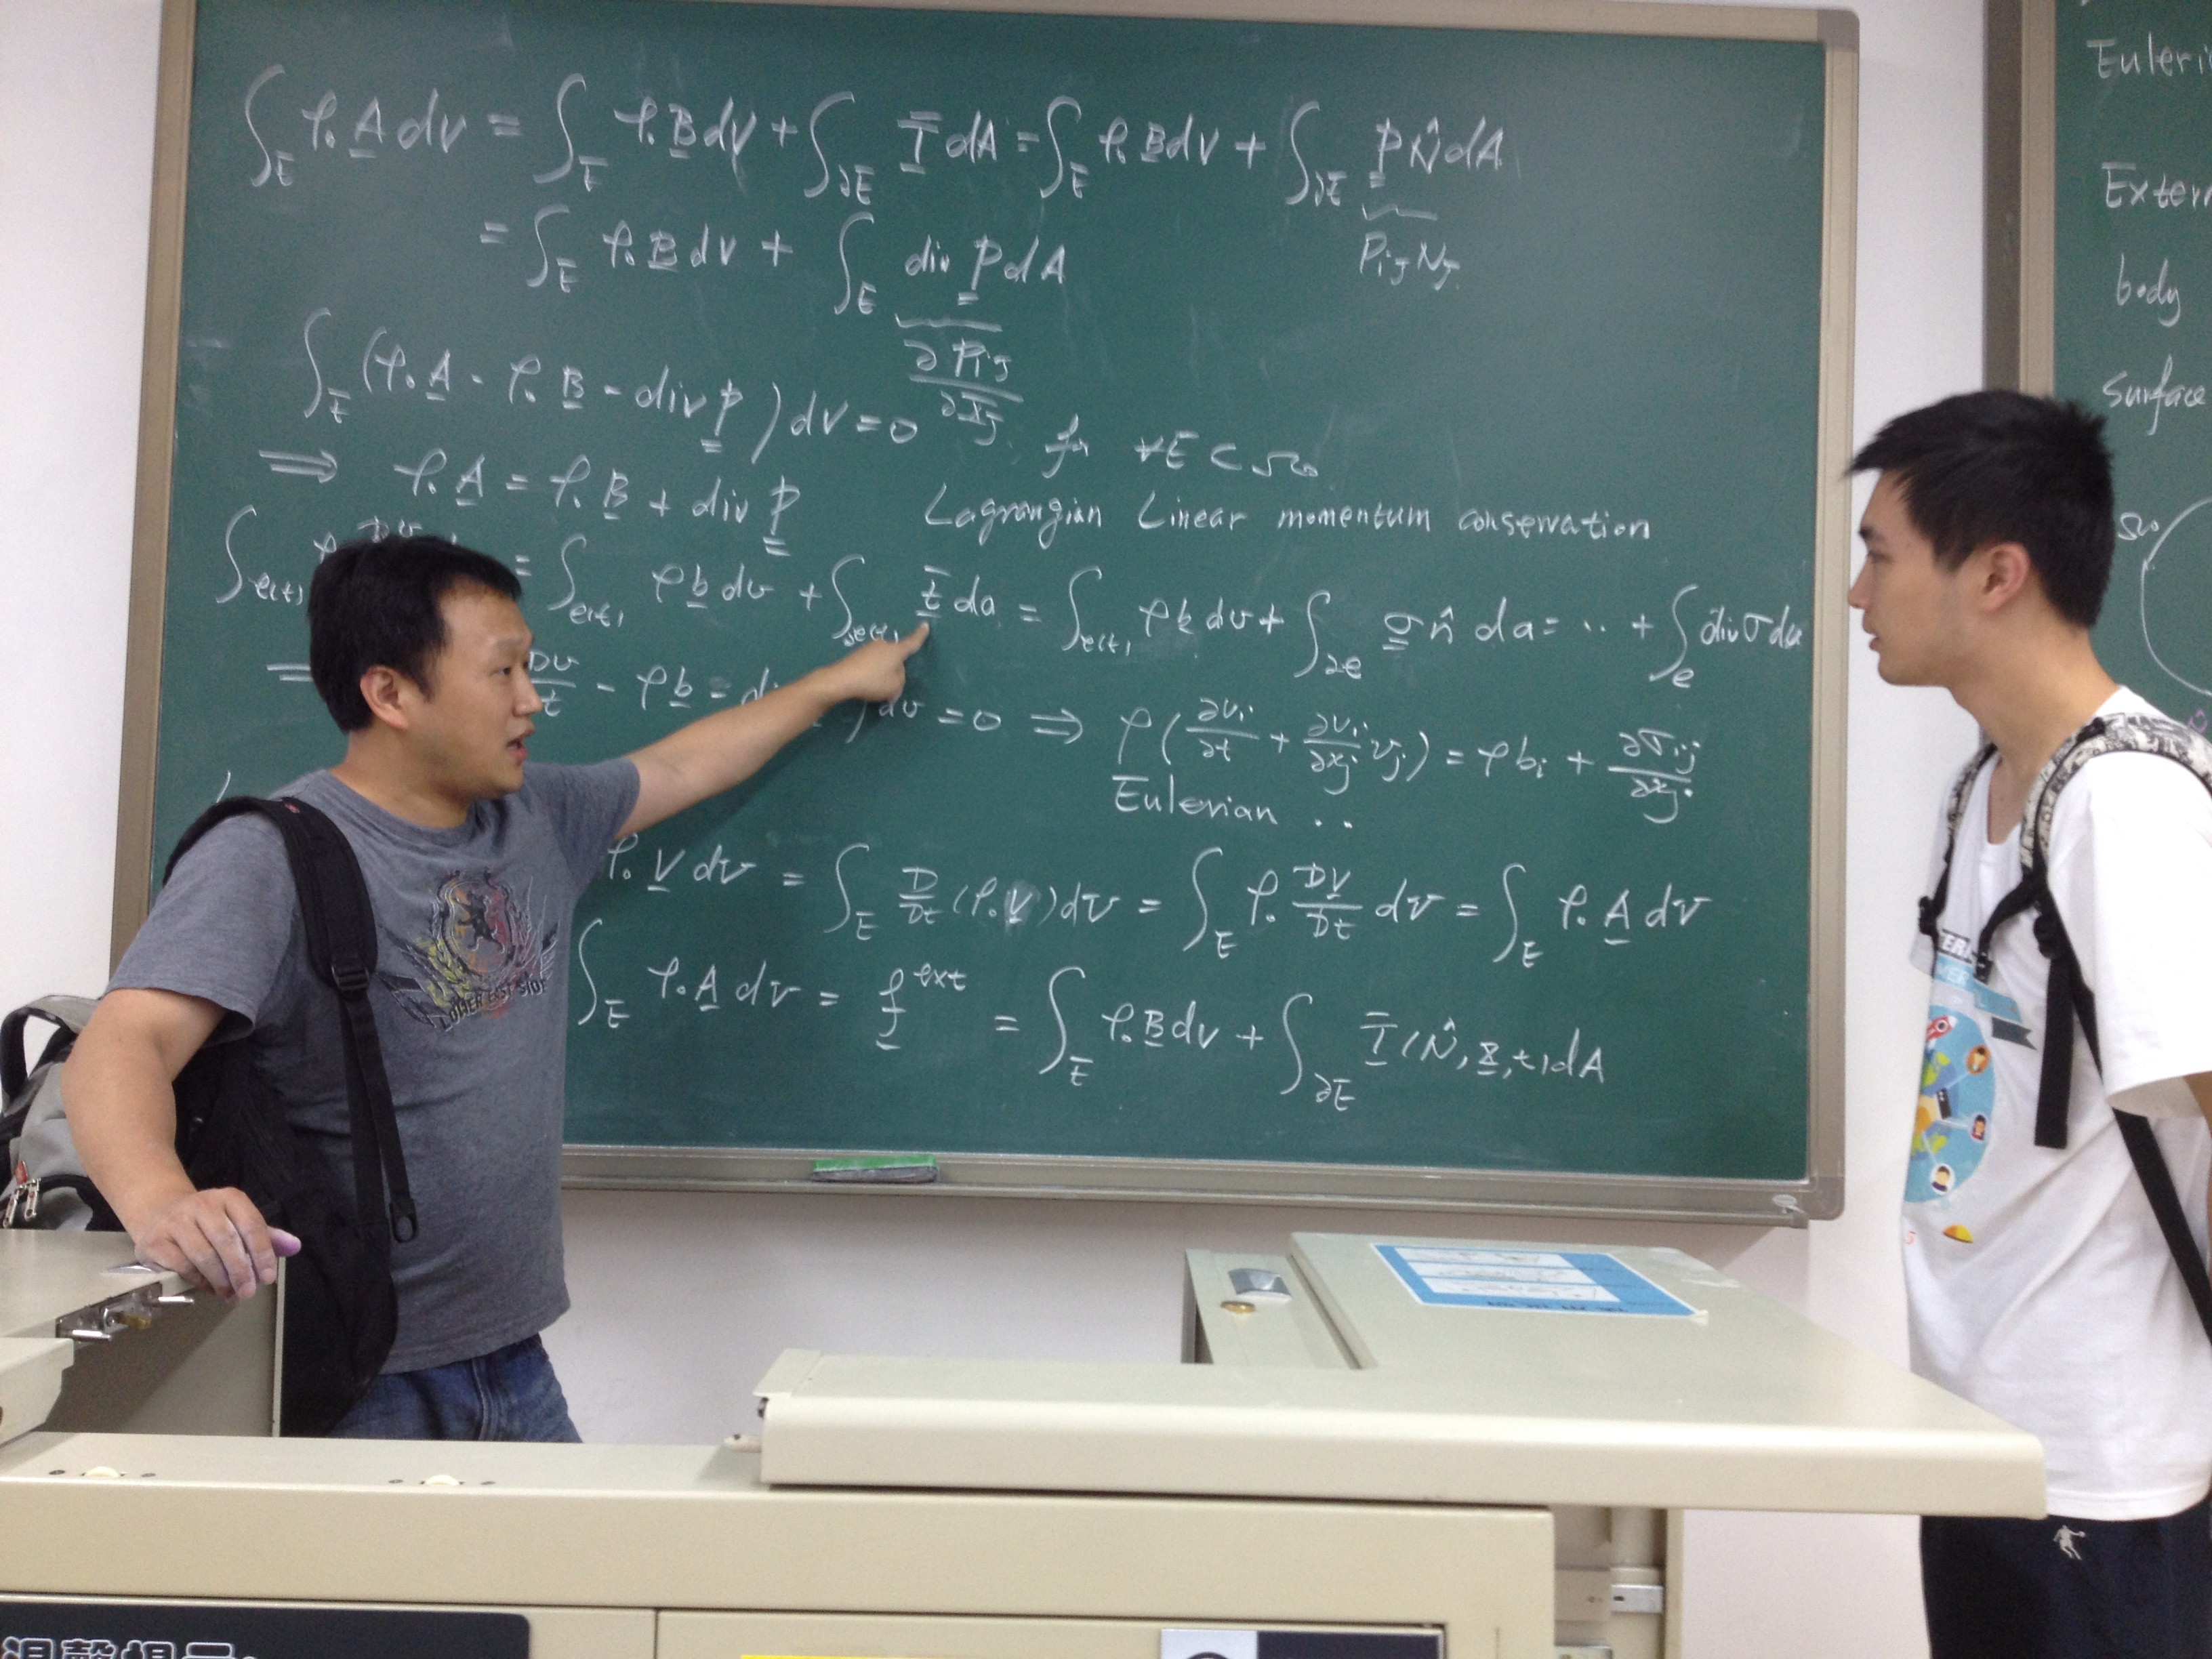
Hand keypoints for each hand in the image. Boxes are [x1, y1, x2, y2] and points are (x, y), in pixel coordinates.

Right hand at [133, 1186, 299, 1302]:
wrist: (158, 1211)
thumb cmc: (208, 1221)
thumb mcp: (237, 1220)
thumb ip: (265, 1235)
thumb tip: (295, 1246)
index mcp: (229, 1198)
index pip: (251, 1224)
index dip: (262, 1252)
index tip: (268, 1277)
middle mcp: (202, 1205)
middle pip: (228, 1242)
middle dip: (242, 1271)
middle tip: (249, 1292)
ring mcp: (176, 1221)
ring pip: (204, 1256)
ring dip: (221, 1280)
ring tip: (231, 1295)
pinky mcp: (156, 1241)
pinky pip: (182, 1266)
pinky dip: (199, 1281)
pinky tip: (210, 1289)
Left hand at [815, 624, 927, 705]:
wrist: (842, 680)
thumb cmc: (874, 682)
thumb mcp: (895, 687)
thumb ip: (900, 679)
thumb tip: (894, 673)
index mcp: (896, 651)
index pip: (912, 642)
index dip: (920, 635)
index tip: (925, 625)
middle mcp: (883, 645)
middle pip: (895, 656)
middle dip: (895, 668)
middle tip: (890, 686)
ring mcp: (868, 649)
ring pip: (882, 661)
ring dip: (882, 672)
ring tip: (875, 688)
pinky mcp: (856, 655)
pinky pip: (870, 665)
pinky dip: (871, 674)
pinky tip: (864, 684)